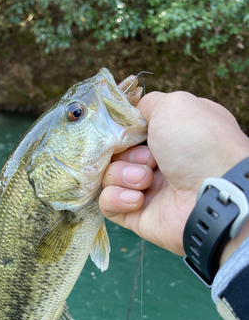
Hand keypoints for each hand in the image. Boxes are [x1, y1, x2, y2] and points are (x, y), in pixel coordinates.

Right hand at [99, 91, 248, 258]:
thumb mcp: (175, 105)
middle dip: (126, 154)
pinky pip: (107, 203)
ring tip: (147, 181)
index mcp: (169, 136)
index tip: (125, 131)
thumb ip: (147, 104)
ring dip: (123, 175)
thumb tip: (130, 113)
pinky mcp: (136, 215)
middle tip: (149, 160)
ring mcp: (147, 189)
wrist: (211, 194)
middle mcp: (159, 162)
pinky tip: (138, 200)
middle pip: (116, 152)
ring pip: (109, 176)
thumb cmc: (198, 145)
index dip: (122, 130)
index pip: (129, 130)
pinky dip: (117, 198)